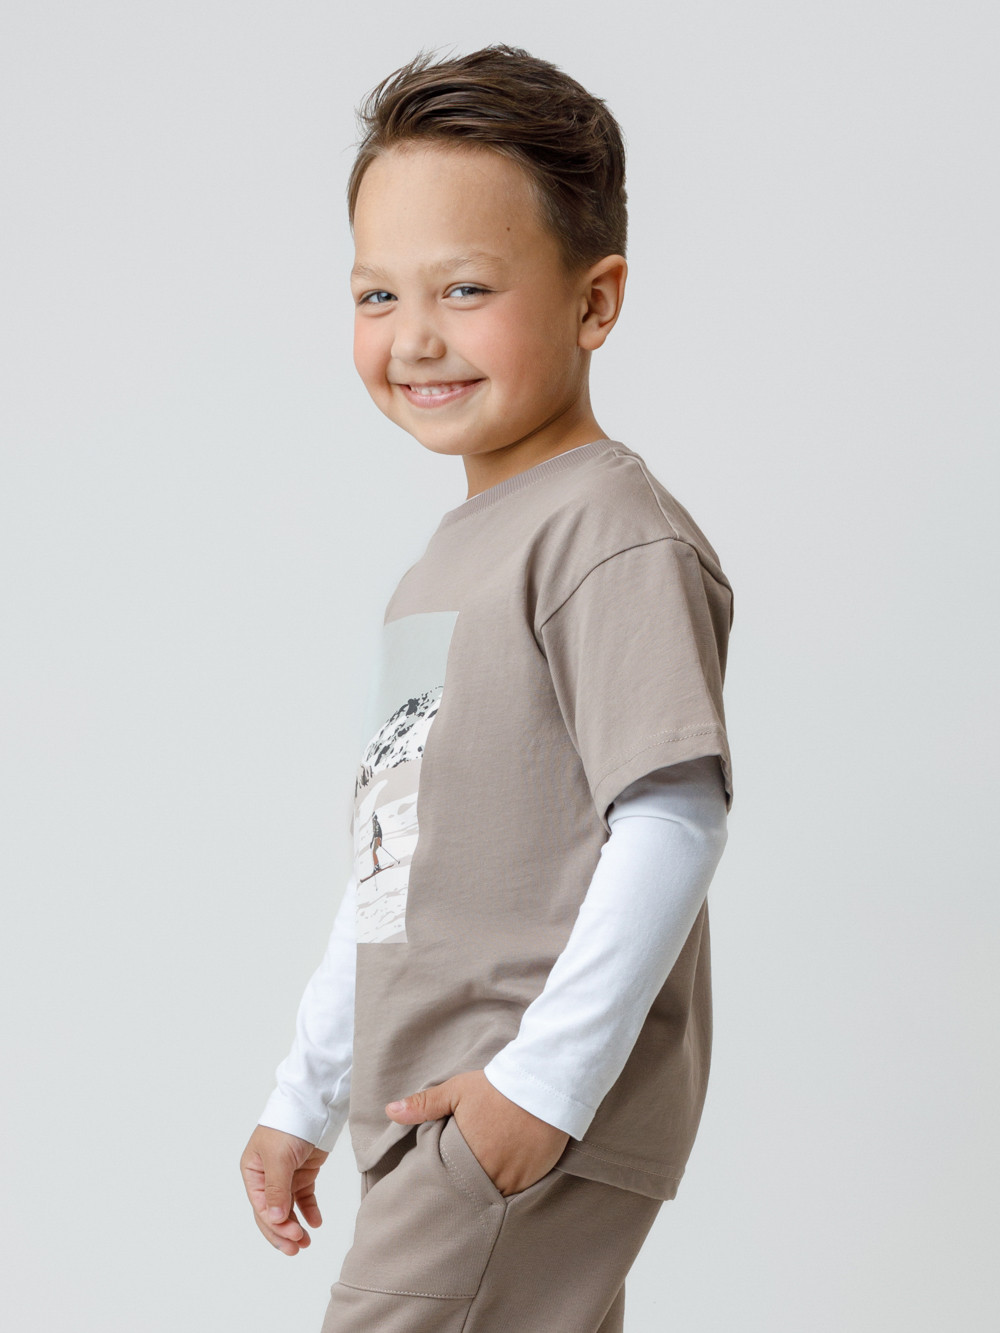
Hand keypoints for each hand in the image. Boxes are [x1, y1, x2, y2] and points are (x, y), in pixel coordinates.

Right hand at [240, 1125, 328, 1255]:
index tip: (292, 1235)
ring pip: (288, 1208)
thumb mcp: (279, 1158)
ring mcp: (286, 1175)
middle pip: (273, 1212)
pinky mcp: (304, 1172)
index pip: (261, 1206)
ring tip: (306, 1242)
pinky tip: (316, 1223)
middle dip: (284, 1231)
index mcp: (253, 1171)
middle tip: (297, 1248)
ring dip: (296, 1225)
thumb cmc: (289, 1125)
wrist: (315, 1104)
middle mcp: (266, 1176)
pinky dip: (309, 1211)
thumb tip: (275, 1220)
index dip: (275, 1225)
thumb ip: (277, 1190)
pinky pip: (304, 1197)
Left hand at [385, 1069, 569, 1196]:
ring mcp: (515, 1178)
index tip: (445, 1174)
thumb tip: (390, 1111)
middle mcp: (490, 1173)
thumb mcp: (456, 1091)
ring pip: (495, 1194)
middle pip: (472, 1191)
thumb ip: (424, 1105)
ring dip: (488, 1188)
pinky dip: (511, 1185)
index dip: (447, 1177)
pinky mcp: (535, 1176)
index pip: (449, 1179)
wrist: (543, 1083)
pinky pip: (518, 1191)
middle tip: (464, 1178)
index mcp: (466, 1156)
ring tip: (484, 1177)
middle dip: (466, 1186)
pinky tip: (507, 1171)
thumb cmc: (497, 1087)